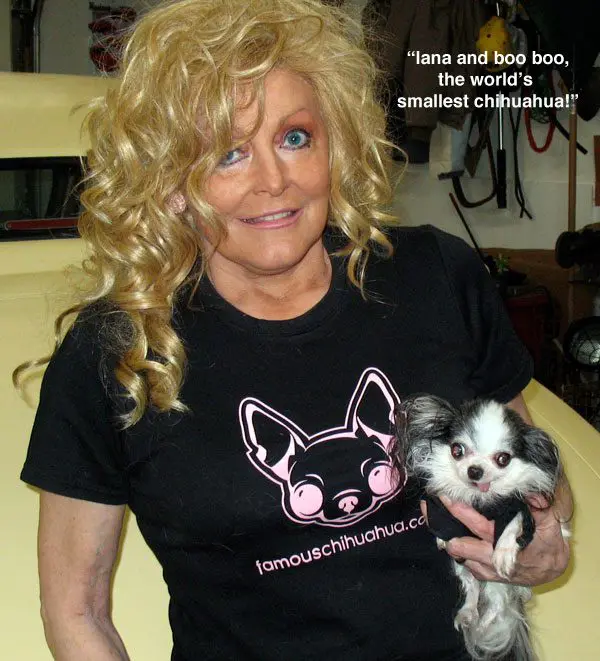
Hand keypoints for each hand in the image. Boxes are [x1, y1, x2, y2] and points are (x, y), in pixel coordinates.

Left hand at [421, 496, 570, 585]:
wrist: (551, 569)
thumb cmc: (547, 542)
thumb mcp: (548, 522)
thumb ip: (539, 505)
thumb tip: (532, 492)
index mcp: (505, 542)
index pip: (477, 525)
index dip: (459, 510)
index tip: (444, 496)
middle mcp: (492, 558)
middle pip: (459, 543)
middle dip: (442, 524)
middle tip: (428, 506)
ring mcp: (486, 568)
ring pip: (458, 555)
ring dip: (445, 537)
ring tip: (431, 516)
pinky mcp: (484, 575)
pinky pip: (463, 562)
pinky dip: (455, 548)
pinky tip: (445, 532)